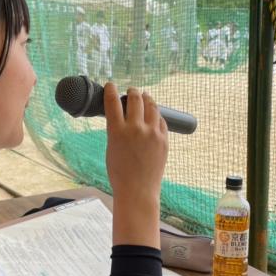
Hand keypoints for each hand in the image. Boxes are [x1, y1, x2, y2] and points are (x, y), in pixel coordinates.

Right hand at [104, 83, 167, 246]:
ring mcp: (152, 133)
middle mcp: (136, 129)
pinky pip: (161, 121)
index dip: (111, 90)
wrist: (137, 190)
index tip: (111, 85)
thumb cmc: (119, 173)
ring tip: (145, 97)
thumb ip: (117, 130)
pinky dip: (156, 115)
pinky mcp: (164, 140)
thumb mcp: (111, 148)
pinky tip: (154, 115)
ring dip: (147, 99)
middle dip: (132, 92)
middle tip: (131, 91)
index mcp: (117, 131)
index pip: (113, 101)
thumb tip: (123, 117)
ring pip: (152, 106)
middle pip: (135, 99)